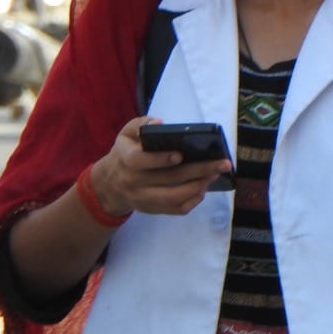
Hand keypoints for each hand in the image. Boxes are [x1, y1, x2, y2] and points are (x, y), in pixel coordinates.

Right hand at [90, 117, 230, 217]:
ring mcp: (143, 199)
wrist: (111, 184)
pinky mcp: (152, 210)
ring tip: (215, 174)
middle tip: (221, 163)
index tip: (181, 154)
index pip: (140, 161)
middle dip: (199, 171)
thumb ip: (141, 124)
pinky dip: (193, 201)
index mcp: (126, 159)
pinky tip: (203, 188)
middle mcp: (133, 181)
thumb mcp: (126, 134)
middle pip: (168, 179)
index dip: (161, 159)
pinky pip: (176, 210)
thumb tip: (159, 124)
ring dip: (199, 186)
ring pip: (175, 197)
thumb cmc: (125, 152)